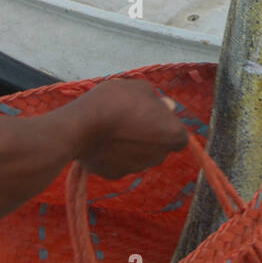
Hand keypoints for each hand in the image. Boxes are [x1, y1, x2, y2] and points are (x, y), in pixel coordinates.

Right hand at [67, 78, 188, 176]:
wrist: (82, 125)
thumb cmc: (115, 101)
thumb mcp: (141, 88)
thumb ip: (157, 100)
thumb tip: (167, 108)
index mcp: (173, 134)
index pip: (179, 136)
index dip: (166, 125)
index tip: (153, 116)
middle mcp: (159, 155)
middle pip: (159, 147)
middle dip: (150, 136)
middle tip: (131, 119)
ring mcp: (137, 167)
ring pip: (140, 156)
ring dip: (132, 146)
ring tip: (113, 128)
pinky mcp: (116, 175)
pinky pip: (119, 163)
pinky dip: (113, 155)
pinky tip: (102, 141)